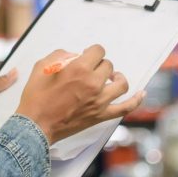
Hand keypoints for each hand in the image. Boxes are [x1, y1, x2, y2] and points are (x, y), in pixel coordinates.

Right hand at [14, 45, 143, 144]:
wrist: (36, 125)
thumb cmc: (36, 97)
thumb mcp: (42, 66)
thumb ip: (61, 55)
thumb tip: (74, 56)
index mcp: (79, 69)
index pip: (98, 51)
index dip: (92, 51)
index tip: (86, 56)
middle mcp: (93, 83)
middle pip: (108, 66)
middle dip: (99, 65)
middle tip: (89, 70)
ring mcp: (100, 101)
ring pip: (121, 83)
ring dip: (116, 77)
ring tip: (111, 77)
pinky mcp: (101, 115)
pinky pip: (126, 108)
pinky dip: (136, 100)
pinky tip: (141, 93)